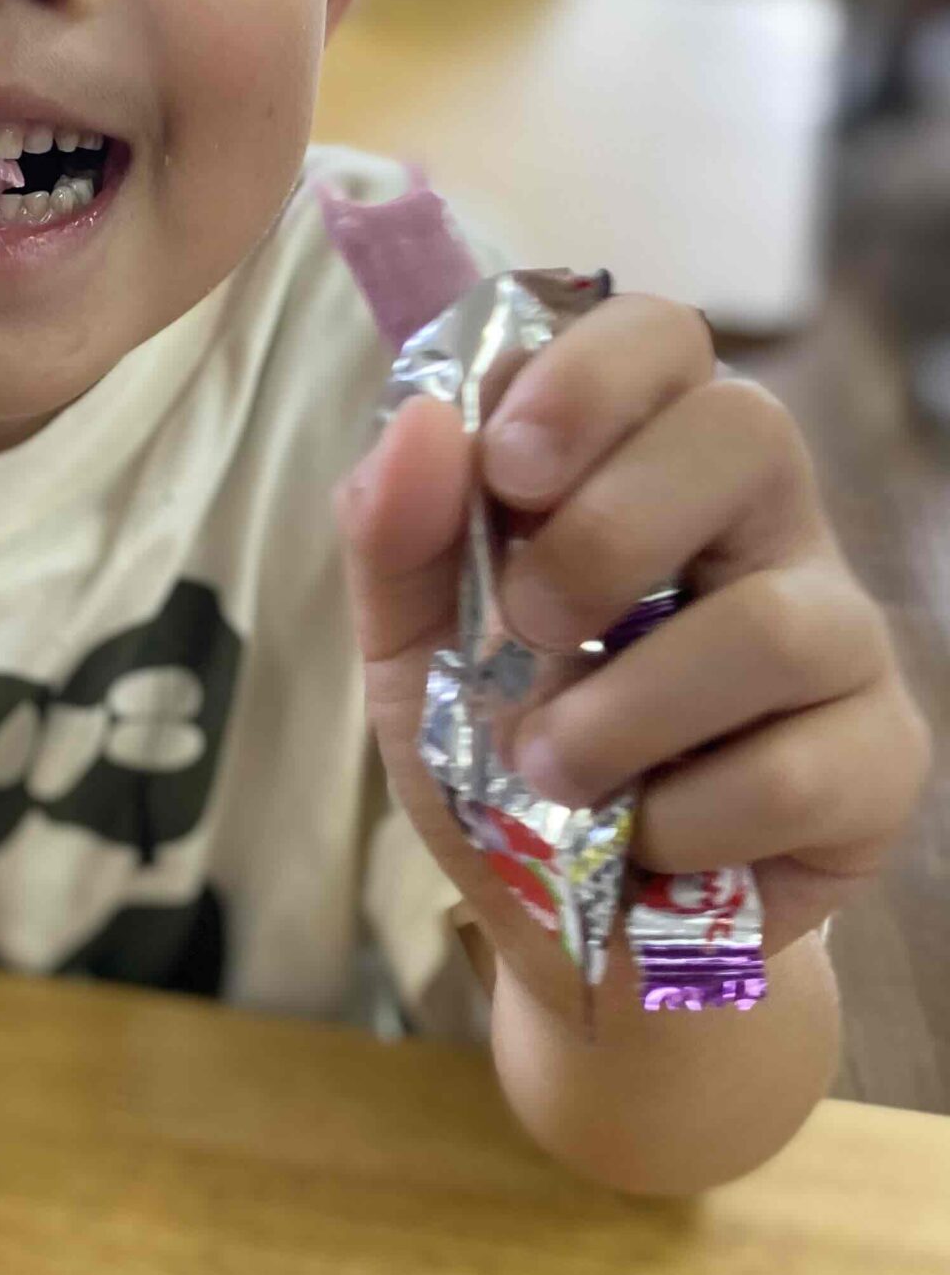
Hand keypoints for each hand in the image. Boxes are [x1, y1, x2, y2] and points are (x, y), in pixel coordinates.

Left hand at [340, 294, 930, 986]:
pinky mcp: (878, 760)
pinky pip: (795, 770)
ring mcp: (838, 637)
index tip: (511, 466)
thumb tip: (424, 415)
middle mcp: (763, 525)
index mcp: (647, 463)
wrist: (563, 937)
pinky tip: (643, 843)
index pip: (662, 338)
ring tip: (549, 771)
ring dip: (621, 712)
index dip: (590, 378)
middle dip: (606, 533)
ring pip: (769, 622)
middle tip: (521, 626)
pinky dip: (680, 821)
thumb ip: (397, 536)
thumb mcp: (409, 650)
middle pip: (747, 432)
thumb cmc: (496, 760)